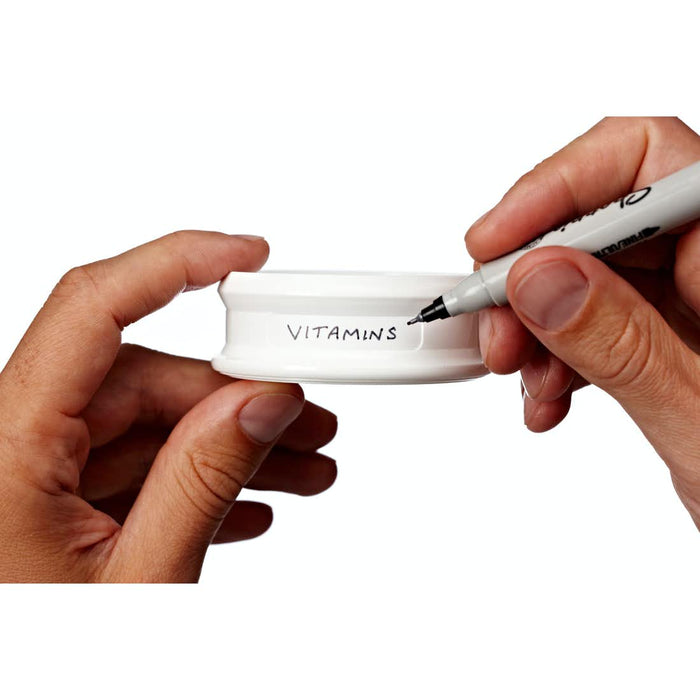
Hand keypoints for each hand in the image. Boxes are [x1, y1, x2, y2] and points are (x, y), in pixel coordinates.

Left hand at [0, 231, 337, 581]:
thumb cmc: (39, 672)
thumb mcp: (138, 584)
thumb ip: (204, 480)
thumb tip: (263, 398)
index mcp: (7, 446)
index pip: (93, 308)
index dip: (175, 263)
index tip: (245, 256)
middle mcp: (13, 443)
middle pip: (144, 378)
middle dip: (236, 395)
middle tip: (308, 416)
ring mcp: (37, 473)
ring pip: (150, 425)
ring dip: (230, 442)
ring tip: (304, 469)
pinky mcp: (58, 504)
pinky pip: (138, 467)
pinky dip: (199, 478)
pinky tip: (251, 504)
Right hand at [465, 117, 699, 527]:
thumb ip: (623, 346)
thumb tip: (539, 278)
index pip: (646, 160)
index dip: (556, 189)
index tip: (492, 244)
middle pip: (603, 219)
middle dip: (530, 272)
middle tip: (497, 327)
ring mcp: (694, 299)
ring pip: (586, 272)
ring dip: (535, 322)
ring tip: (524, 373)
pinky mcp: (672, 334)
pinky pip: (594, 318)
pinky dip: (555, 353)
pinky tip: (549, 392)